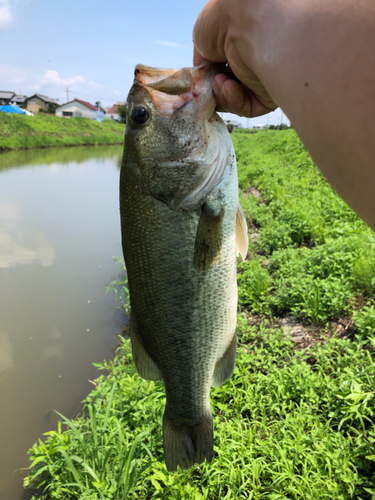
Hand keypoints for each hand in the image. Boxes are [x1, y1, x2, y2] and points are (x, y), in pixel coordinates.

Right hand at [193, 0, 277, 117]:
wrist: (247, 26)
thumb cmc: (222, 23)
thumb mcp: (201, 38)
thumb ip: (201, 60)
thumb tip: (202, 77)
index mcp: (237, 50)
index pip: (221, 73)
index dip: (208, 80)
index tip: (199, 83)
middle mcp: (251, 64)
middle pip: (227, 90)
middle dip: (213, 90)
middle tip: (208, 84)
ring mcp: (260, 80)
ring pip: (235, 101)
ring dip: (221, 94)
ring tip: (220, 81)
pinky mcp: (268, 96)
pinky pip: (248, 108)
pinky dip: (234, 101)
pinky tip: (230, 86)